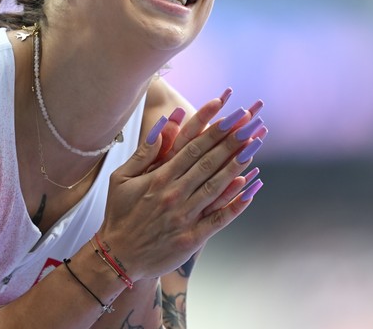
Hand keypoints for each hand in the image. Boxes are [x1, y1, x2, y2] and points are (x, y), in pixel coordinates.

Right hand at [98, 92, 265, 281]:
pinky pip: (218, 219)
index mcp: (158, 178)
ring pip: (216, 186)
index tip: (230, 116)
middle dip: (231, 142)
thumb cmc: (119, 213)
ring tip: (253, 147)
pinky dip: (235, 204)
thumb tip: (161, 127)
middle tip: (249, 124)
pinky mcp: (192, 238)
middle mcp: (174, 194)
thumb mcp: (121, 178)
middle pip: (208, 163)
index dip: (213, 130)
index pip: (191, 148)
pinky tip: (249, 188)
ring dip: (236, 166)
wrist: (119, 256)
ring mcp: (185, 216)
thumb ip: (143, 153)